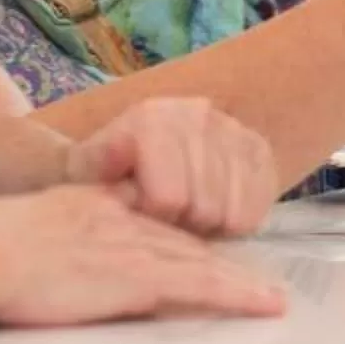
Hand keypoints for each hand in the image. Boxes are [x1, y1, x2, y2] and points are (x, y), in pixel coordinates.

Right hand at [0, 186, 286, 327]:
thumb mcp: (38, 227)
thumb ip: (69, 236)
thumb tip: (78, 259)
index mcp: (98, 206)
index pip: (155, 222)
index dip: (186, 236)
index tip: (211, 251)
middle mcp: (124, 219)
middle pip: (185, 240)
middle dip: (222, 260)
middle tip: (257, 281)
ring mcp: (132, 245)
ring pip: (200, 261)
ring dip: (238, 281)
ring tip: (270, 299)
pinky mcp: (133, 275)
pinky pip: (197, 284)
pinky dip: (233, 293)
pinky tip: (258, 303)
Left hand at [61, 97, 278, 237]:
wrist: (133, 159)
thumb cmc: (105, 176)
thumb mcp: (84, 176)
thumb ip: (95, 169)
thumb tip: (121, 155)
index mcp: (152, 118)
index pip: (170, 198)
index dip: (154, 221)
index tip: (141, 216)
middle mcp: (197, 114)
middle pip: (205, 208)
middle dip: (183, 228)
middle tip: (166, 221)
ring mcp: (233, 129)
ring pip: (235, 212)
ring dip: (211, 229)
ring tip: (187, 217)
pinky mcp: (259, 149)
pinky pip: (260, 207)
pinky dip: (237, 222)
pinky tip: (214, 213)